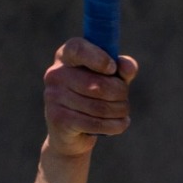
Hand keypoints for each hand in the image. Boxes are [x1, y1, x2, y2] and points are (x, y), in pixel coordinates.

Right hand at [43, 38, 138, 157]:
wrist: (70, 133)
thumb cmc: (94, 98)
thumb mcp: (111, 79)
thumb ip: (122, 69)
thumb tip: (127, 67)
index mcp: (66, 57)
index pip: (78, 48)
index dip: (99, 58)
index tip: (112, 68)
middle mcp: (55, 74)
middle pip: (99, 85)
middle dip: (120, 94)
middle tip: (124, 99)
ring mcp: (54, 97)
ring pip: (100, 107)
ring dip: (120, 111)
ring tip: (123, 112)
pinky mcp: (59, 120)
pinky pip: (96, 123)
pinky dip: (115, 125)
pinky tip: (121, 123)